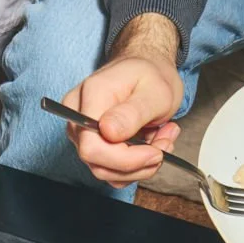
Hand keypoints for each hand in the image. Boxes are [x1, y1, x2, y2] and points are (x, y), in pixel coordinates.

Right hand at [63, 13, 183, 187]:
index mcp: (90, 97)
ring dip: (141, 165)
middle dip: (138, 163)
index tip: (156, 152)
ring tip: (162, 139)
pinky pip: (111, 171)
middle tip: (166, 142)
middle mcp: (77, 118)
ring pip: (107, 172)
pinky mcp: (91, 146)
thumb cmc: (150, 75)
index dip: (125, 160)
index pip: (92, 147)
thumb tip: (109, 132)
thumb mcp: (155, 90)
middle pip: (99, 164)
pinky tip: (150, 145)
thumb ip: (133, 112)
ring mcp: (81, 135)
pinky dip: (136, 166)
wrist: (145, 70)